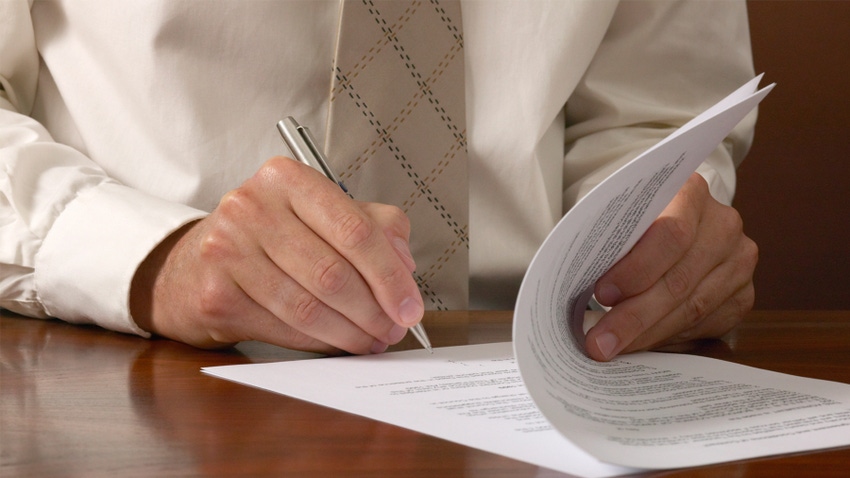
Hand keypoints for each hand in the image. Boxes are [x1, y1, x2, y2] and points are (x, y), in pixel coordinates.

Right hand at [130, 157, 422, 354]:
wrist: (192, 266)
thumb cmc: (268, 239)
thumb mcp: (320, 216)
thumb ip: (373, 226)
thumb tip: (405, 264)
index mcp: (287, 178)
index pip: (355, 230)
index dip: (391, 276)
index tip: (410, 306)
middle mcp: (252, 207)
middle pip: (334, 273)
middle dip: (375, 311)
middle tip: (394, 330)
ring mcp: (227, 250)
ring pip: (310, 305)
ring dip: (351, 333)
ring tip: (372, 341)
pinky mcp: (216, 295)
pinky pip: (285, 328)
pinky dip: (320, 342)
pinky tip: (338, 343)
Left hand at [584, 173, 756, 360]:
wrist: (677, 223)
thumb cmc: (638, 223)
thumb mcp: (623, 217)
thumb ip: (611, 242)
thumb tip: (579, 291)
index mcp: (691, 193)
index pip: (671, 234)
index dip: (636, 269)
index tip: (602, 294)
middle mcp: (724, 225)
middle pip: (679, 279)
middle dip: (634, 316)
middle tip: (600, 341)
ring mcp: (739, 261)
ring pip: (692, 308)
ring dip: (648, 334)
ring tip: (613, 347)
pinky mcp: (743, 295)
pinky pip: (706, 326)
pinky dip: (669, 338)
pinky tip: (642, 343)